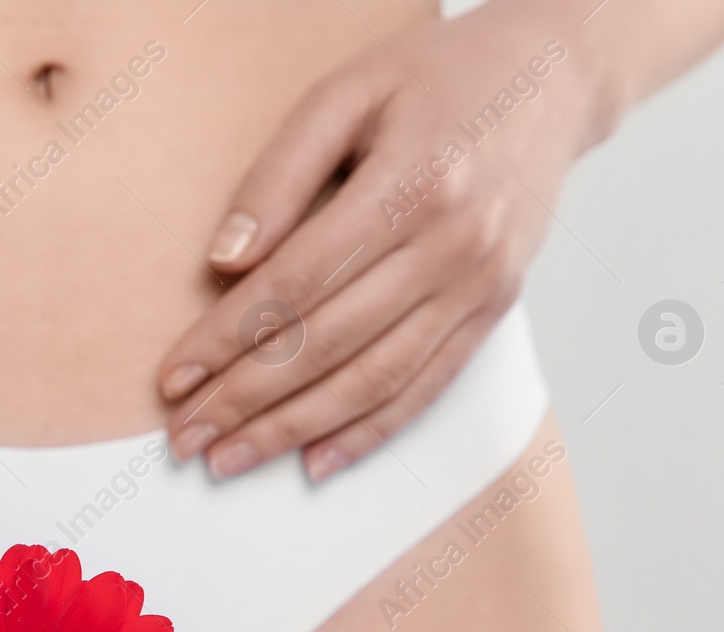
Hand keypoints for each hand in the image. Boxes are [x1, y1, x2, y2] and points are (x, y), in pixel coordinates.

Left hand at [158, 5, 606, 479]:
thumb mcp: (347, 92)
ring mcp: (479, 286)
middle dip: (246, 399)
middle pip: (330, 342)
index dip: (227, 338)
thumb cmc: (435, 79)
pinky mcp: (494, 311)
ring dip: (294, 430)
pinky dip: (370, 432)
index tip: (174, 377)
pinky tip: (316, 461)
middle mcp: (453, 244)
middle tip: (186, 437)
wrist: (549, 81)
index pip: (296, 283)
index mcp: (411, 183)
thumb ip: (280, 174)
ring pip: (374, 380)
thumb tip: (226, 260)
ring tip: (231, 459)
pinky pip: (427, 387)